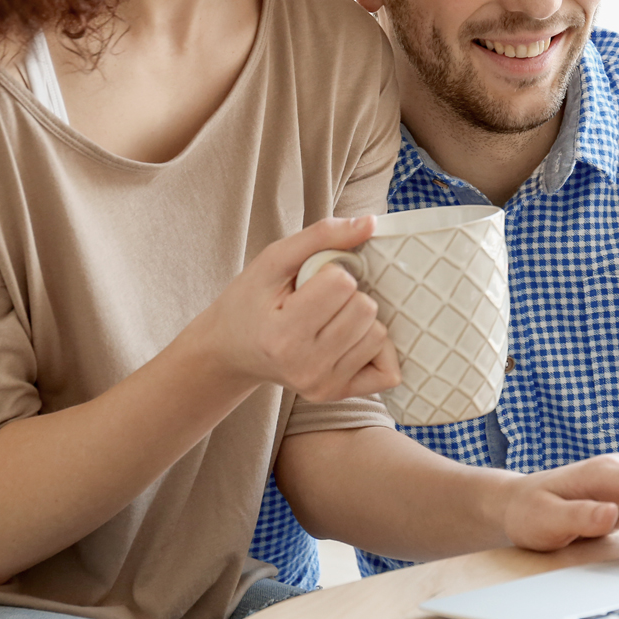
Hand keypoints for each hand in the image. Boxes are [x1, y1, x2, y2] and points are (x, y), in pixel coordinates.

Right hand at [192, 216, 401, 401]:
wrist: (230, 351)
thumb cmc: (251, 301)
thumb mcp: (273, 260)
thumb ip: (321, 236)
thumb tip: (370, 222)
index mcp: (282, 334)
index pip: (341, 283)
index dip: (330, 272)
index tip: (308, 282)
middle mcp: (304, 367)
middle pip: (366, 308)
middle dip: (349, 295)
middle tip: (318, 302)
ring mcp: (323, 386)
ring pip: (378, 335)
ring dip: (360, 319)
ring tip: (328, 320)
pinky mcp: (337, 395)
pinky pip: (388, 370)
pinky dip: (376, 349)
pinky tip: (349, 340)